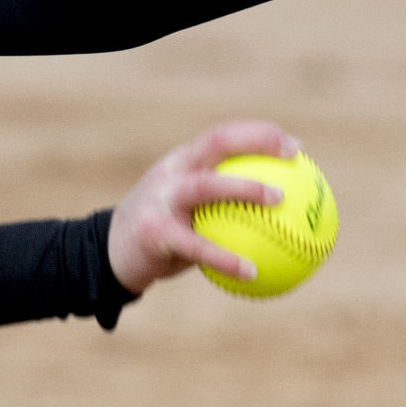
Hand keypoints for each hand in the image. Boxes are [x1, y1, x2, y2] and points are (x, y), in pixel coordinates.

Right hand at [107, 120, 300, 293]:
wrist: (110, 254)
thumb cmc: (163, 232)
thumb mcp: (188, 210)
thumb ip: (222, 206)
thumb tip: (279, 220)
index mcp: (183, 163)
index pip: (222, 136)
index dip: (259, 134)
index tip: (295, 147)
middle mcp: (172, 173)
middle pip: (215, 144)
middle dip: (255, 141)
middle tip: (291, 156)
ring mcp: (161, 199)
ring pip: (206, 185)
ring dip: (244, 187)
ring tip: (279, 200)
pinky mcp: (154, 231)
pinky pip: (197, 246)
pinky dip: (226, 259)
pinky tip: (252, 272)